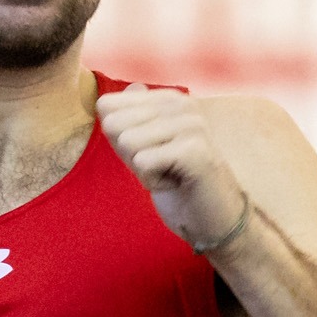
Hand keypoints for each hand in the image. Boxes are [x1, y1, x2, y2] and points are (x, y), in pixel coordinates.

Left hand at [97, 83, 251, 254]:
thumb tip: (104, 104)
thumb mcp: (142, 148)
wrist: (212, 218)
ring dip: (142, 170)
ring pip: (128, 142)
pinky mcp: (195, 149)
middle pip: (114, 124)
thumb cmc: (176, 181)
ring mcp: (191, 124)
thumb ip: (125, 121)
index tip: (149, 154)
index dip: (117, 140)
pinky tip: (175, 184)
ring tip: (170, 175)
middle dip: (128, 156)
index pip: (106, 107)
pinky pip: (143, 162)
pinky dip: (153, 182)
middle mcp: (182, 103)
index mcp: (167, 98)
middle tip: (160, 168)